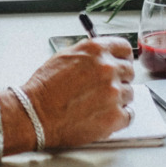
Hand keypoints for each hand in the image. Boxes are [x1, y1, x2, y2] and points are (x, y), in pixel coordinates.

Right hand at [20, 36, 134, 147]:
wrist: (36, 114)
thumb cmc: (45, 89)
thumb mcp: (65, 56)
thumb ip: (89, 55)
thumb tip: (102, 56)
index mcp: (96, 51)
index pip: (124, 49)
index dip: (122, 58)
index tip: (120, 63)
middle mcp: (108, 69)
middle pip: (129, 71)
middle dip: (119, 79)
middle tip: (105, 87)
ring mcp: (114, 93)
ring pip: (129, 94)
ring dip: (118, 99)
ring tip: (98, 104)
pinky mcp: (115, 116)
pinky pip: (129, 115)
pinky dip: (119, 117)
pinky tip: (103, 115)